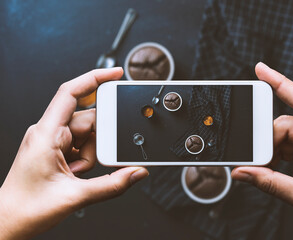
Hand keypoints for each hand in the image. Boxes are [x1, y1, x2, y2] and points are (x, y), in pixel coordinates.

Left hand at [0, 68, 148, 239]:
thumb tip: (136, 172)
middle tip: (96, 160)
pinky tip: (80, 173)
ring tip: (80, 173)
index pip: (71, 93)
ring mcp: (54, 141)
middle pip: (88, 119)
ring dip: (92, 154)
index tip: (116, 75)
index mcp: (46, 134)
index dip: (94, 78)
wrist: (9, 221)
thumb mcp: (74, 196)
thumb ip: (111, 185)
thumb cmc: (26, 207)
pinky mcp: (58, 150)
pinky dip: (88, 158)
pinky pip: (83, 145)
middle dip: (99, 140)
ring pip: (88, 134)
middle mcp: (49, 132)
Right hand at [232, 62, 292, 239]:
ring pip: (285, 136)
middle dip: (267, 140)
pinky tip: (270, 167)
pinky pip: (289, 148)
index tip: (261, 70)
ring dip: (271, 151)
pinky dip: (276, 157)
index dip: (281, 83)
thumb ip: (272, 184)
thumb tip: (245, 173)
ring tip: (263, 168)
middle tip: (254, 157)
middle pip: (288, 124)